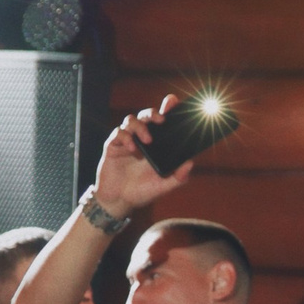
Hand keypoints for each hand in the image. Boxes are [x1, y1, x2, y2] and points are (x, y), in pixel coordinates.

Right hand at [93, 99, 190, 217]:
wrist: (118, 201)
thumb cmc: (142, 192)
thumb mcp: (163, 186)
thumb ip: (178, 177)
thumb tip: (190, 163)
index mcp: (156, 145)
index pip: (162, 122)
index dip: (167, 109)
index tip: (173, 101)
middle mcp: (141, 139)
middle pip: (146, 116)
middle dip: (154, 113)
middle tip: (162, 120)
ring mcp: (126, 140)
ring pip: (131, 120)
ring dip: (140, 126)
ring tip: (147, 140)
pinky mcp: (113, 145)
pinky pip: (119, 133)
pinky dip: (126, 137)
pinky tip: (132, 148)